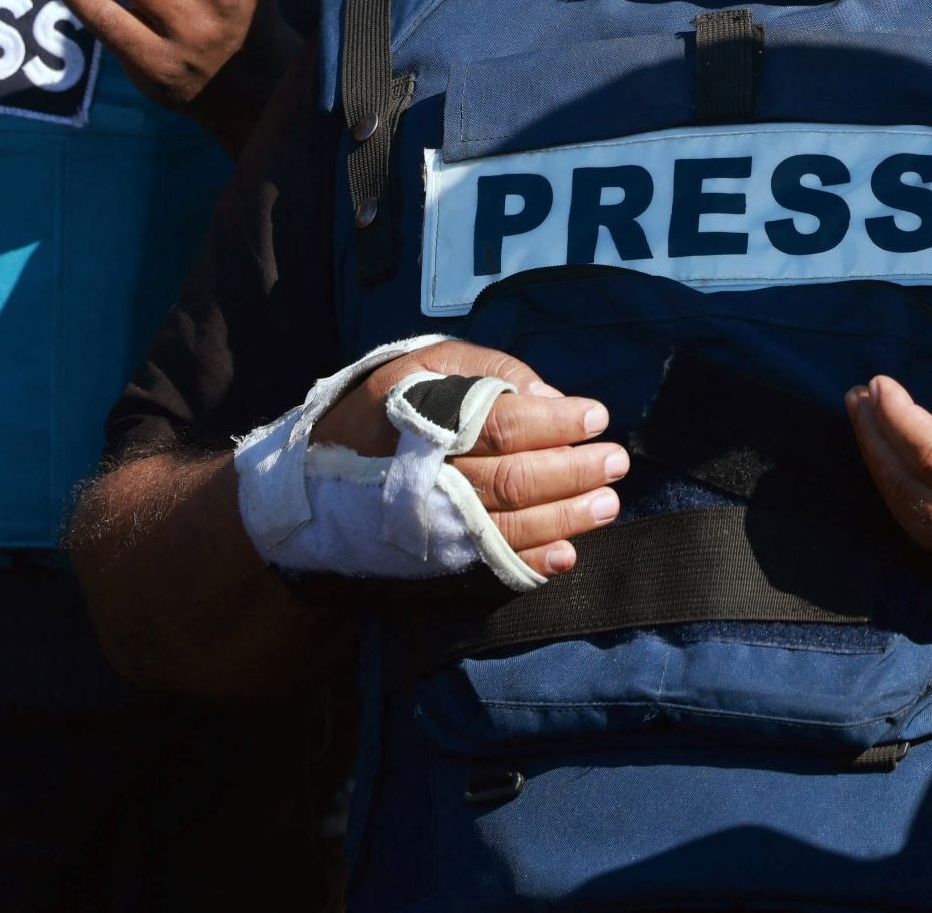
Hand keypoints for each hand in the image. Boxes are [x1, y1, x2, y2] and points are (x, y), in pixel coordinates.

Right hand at [314, 338, 627, 577]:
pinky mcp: (434, 561)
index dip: (556, 423)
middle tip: (617, 462)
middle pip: (514, 479)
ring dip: (567, 517)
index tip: (597, 416)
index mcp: (426, 421)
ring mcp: (431, 526)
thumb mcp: (425, 364)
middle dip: (574, 471)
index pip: (504, 424)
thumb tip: (547, 396)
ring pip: (510, 526)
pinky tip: (567, 554)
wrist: (314, 485)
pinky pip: (490, 567)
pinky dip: (531, 564)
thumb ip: (487, 369)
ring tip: (608, 503)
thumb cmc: (385, 409)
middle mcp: (429, 477)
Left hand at [846, 317, 931, 607]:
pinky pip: (926, 538)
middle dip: (873, 438)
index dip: (897, 417)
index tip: (878, 382)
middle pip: (905, 487)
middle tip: (859, 396)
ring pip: (908, 518)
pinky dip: (903, 499)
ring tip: (867, 422)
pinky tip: (895, 466)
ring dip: (879, 468)